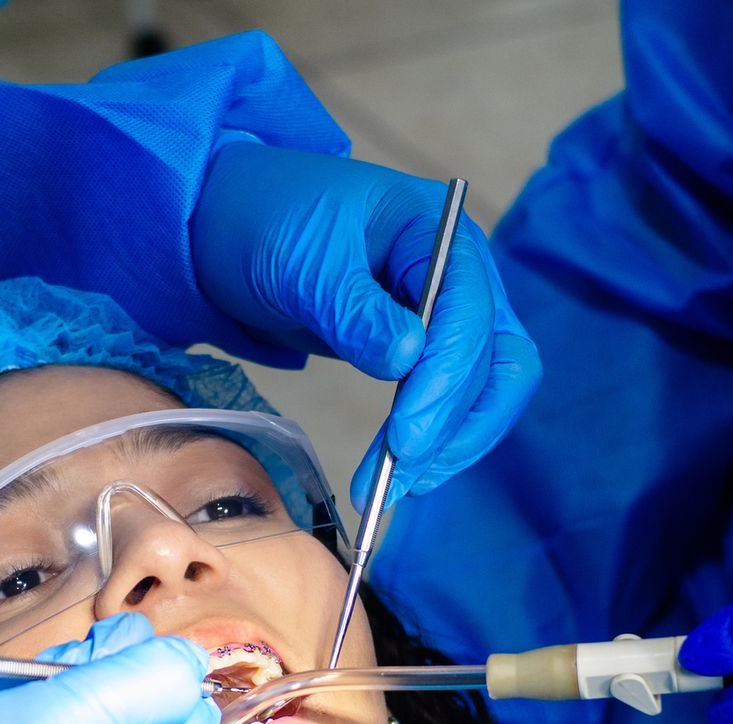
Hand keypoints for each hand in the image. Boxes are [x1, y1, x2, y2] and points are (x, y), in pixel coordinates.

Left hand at [191, 140, 540, 511]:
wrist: (237, 229)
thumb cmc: (270, 223)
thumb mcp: (303, 262)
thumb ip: (354, 309)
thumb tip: (407, 358)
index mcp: (437, 233)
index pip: (469, 315)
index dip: (445, 382)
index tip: (406, 438)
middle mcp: (462, 276)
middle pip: (496, 362)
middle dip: (451, 425)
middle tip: (399, 476)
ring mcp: (450, 317)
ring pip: (485, 393)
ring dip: (448, 446)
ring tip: (390, 490)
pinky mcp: (429, 354)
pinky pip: (453, 404)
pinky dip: (432, 442)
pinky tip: (396, 474)